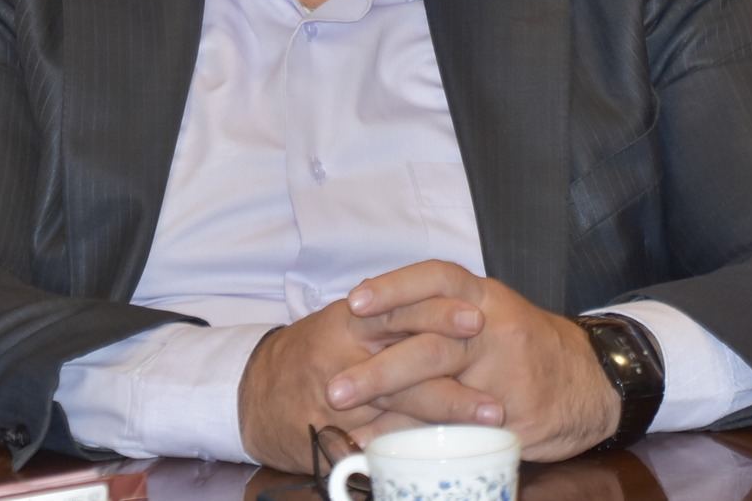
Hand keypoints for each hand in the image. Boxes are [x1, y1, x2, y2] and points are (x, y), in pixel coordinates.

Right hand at [237, 296, 501, 471]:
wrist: (254, 393)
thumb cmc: (313, 352)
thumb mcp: (345, 323)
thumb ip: (391, 315)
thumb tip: (454, 301)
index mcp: (346, 322)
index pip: (397, 312)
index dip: (438, 314)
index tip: (478, 318)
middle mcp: (340, 360)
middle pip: (403, 369)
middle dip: (453, 385)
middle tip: (496, 394)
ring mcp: (334, 405)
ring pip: (396, 412)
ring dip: (446, 419)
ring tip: (489, 422)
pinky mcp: (329, 441)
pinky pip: (377, 447)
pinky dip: (413, 448)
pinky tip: (447, 451)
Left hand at [327, 261, 620, 461]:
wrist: (595, 379)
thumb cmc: (525, 345)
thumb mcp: (489, 314)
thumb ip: (438, 316)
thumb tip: (366, 334)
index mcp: (485, 297)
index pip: (437, 279)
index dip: (394, 288)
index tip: (355, 302)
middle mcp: (496, 330)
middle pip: (433, 344)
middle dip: (379, 368)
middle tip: (336, 387)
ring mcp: (507, 377)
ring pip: (445, 392)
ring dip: (394, 408)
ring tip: (354, 419)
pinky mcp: (516, 419)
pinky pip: (463, 431)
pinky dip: (423, 439)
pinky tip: (390, 446)